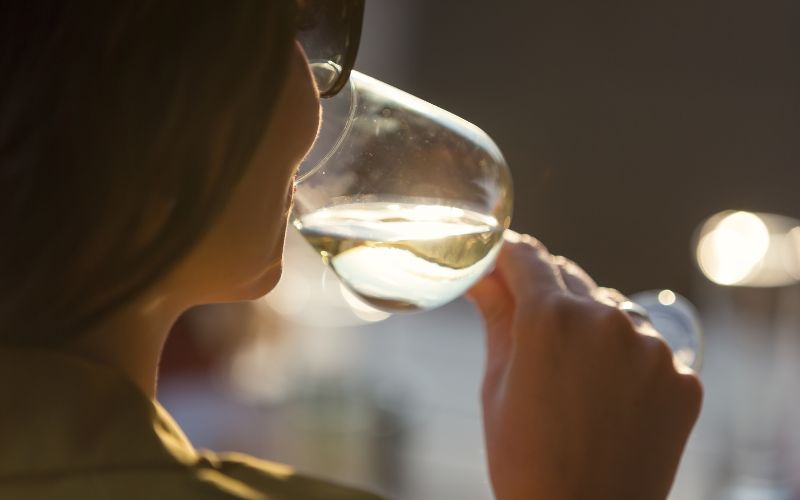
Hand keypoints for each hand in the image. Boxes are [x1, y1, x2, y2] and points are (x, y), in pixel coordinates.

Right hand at [468, 231, 702, 499]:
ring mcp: (653, 349)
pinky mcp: (683, 377)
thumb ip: (496, 320)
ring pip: (611, 311)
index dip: (508, 256)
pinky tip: (608, 396)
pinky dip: (626, 361)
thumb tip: (481, 279)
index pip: (527, 258)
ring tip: (572, 375)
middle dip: (546, 293)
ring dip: (589, 325)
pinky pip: (647, 349)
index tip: (498, 262)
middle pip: (570, 279)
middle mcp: (607, 320)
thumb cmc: (525, 461)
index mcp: (551, 320)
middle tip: (528, 324)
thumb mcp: (496, 387)